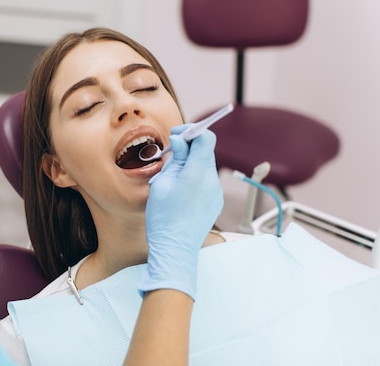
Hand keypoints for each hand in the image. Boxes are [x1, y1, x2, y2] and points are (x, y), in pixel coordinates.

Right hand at [139, 127, 222, 299]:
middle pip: (206, 151)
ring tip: (171, 177)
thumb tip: (181, 140)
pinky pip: (206, 181)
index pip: (205, 137)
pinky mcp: (215, 202)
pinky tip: (180, 190)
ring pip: (205, 166)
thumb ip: (176, 159)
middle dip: (189, 148)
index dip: (191, 131)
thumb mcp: (163, 183)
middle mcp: (212, 180)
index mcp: (198, 172)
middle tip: (170, 155)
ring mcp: (216, 192)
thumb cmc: (164, 217)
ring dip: (190, 164)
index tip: (176, 135)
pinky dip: (195, 177)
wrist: (175, 249)